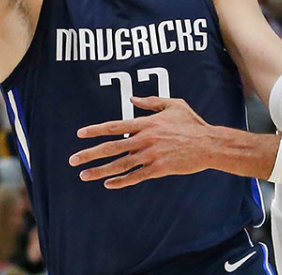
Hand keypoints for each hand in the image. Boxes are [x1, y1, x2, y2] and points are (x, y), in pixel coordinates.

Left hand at [71, 96, 213, 188]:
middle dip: (90, 154)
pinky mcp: (158, 169)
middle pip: (112, 147)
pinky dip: (121, 181)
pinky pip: (135, 177)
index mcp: (146, 123)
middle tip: (73, 160)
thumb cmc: (192, 123)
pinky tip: (109, 184)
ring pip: (119, 165)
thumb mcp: (173, 104)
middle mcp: (145, 139)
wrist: (208, 144)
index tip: (80, 134)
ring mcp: (151, 155)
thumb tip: (132, 98)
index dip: (96, 130)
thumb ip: (151, 102)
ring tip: (84, 175)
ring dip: (100, 171)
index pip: (115, 126)